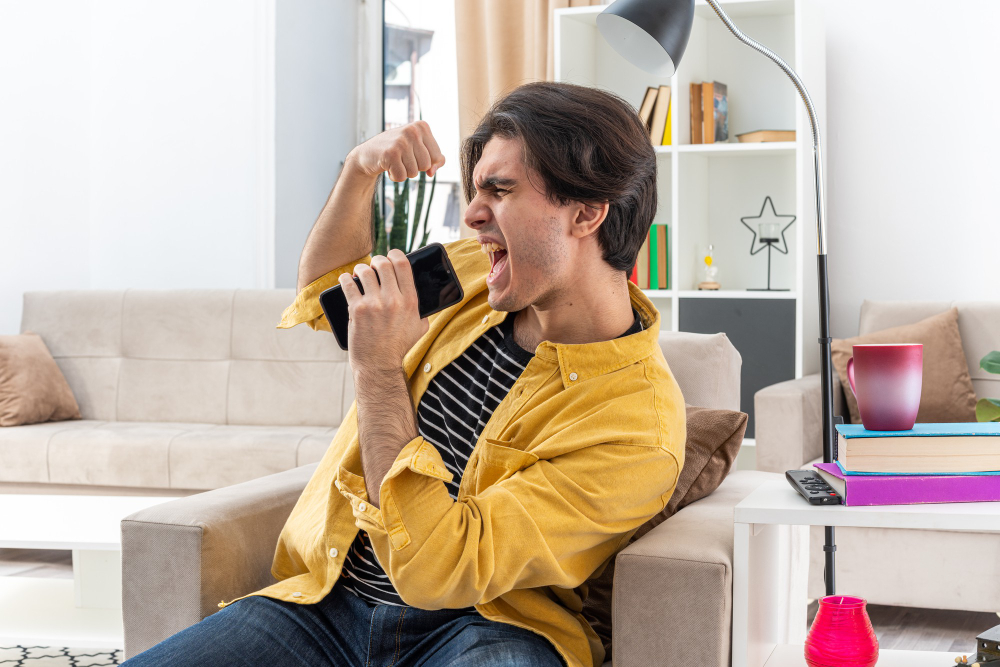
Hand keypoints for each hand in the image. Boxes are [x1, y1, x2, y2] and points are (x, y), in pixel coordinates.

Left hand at [340, 249, 429, 372]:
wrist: (379, 365)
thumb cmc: (399, 347)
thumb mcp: (420, 328)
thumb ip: (422, 311)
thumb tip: (424, 298)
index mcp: (410, 302)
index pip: (403, 265)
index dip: (395, 254)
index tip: (391, 255)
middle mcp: (394, 300)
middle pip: (383, 264)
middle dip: (377, 260)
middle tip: (373, 265)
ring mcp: (375, 304)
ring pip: (365, 272)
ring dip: (361, 269)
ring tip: (359, 273)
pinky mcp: (357, 310)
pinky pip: (349, 285)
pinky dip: (346, 279)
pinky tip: (346, 279)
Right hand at [348, 120, 445, 182]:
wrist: (367, 154)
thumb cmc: (396, 151)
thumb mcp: (418, 149)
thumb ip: (434, 160)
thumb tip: (432, 172)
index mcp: (422, 126)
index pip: (437, 156)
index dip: (426, 163)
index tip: (414, 156)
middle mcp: (412, 131)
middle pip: (426, 165)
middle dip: (414, 168)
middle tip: (402, 159)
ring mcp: (401, 142)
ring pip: (414, 172)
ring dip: (404, 172)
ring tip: (394, 162)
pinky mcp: (390, 154)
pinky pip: (401, 177)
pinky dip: (394, 176)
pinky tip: (387, 166)